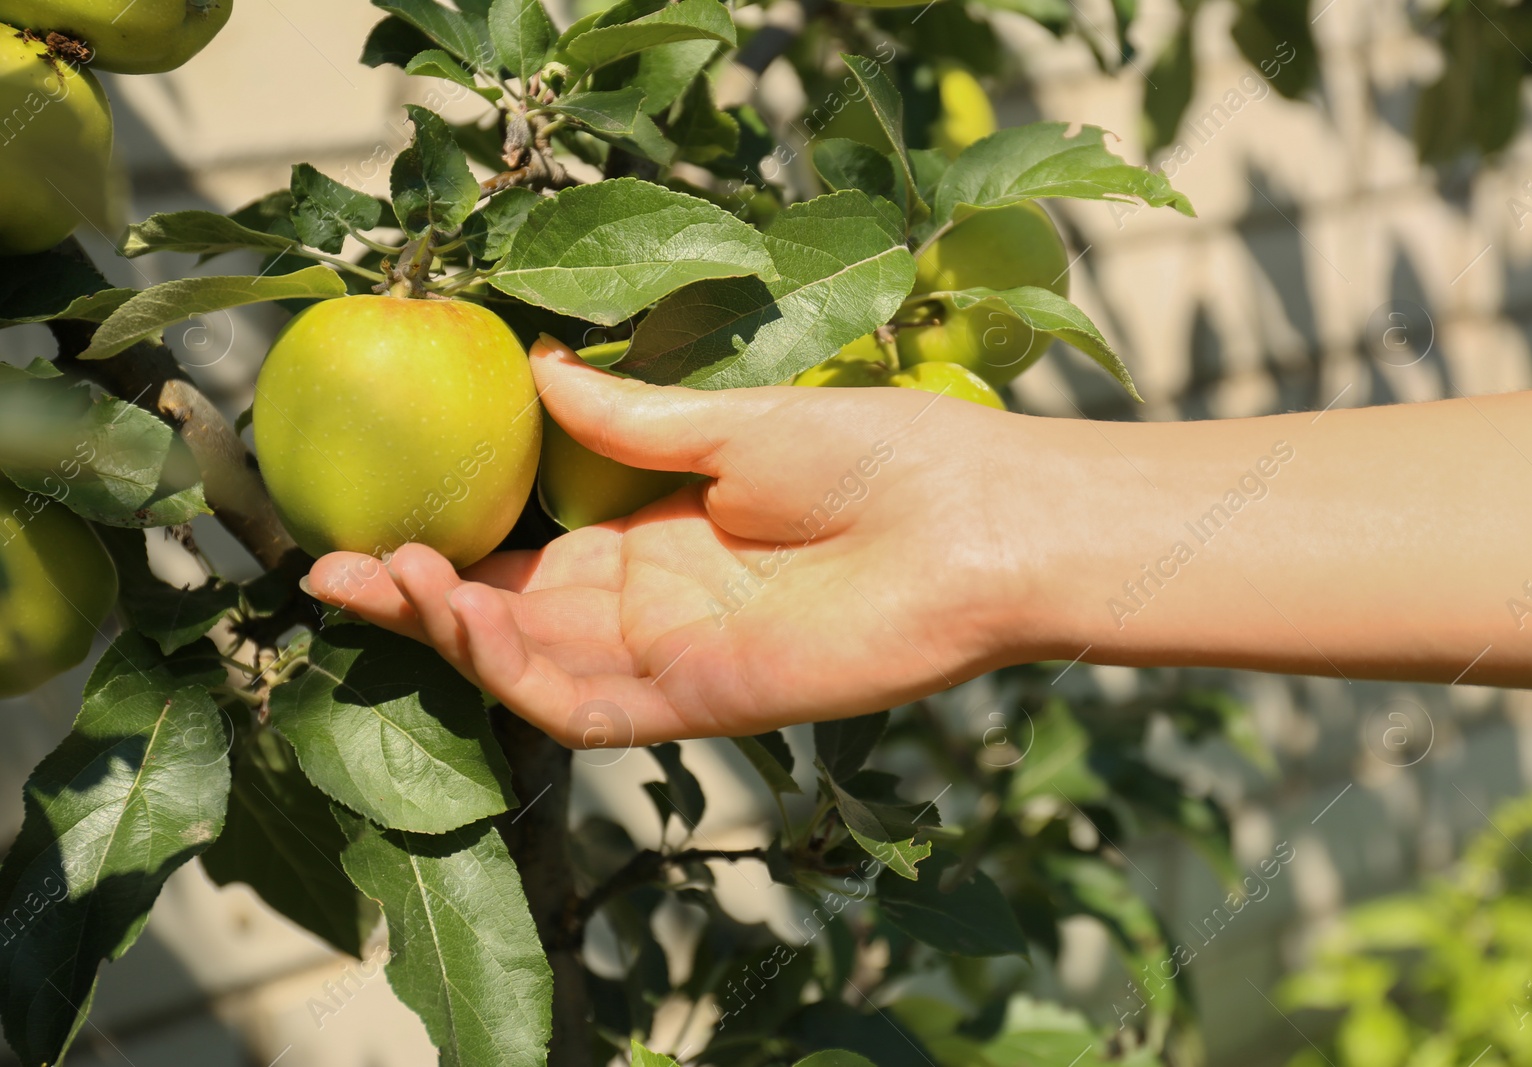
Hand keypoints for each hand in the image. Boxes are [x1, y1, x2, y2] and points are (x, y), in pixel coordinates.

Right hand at [306, 337, 1047, 746]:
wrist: (977, 521)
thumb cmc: (879, 453)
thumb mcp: (733, 423)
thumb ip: (630, 417)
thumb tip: (539, 362)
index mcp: (661, 533)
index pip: (530, 551)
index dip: (451, 537)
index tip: (374, 505)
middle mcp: (653, 603)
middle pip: (512, 616)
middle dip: (420, 594)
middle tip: (331, 558)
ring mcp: (672, 658)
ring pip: (531, 667)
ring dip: (448, 632)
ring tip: (374, 578)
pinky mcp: (699, 702)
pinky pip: (586, 708)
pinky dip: (514, 672)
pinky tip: (458, 620)